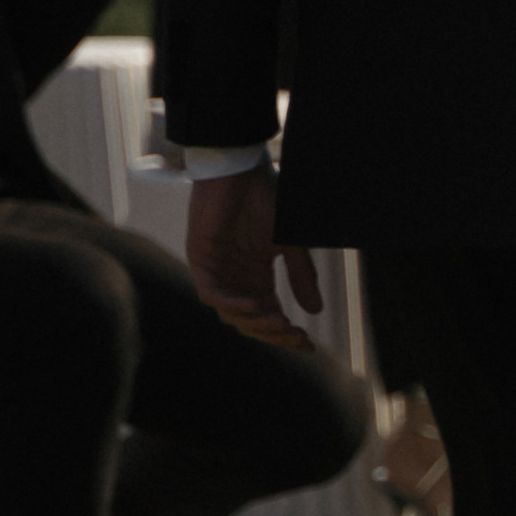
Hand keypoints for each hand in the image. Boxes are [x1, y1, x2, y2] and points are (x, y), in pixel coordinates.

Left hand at [185, 164, 322, 344]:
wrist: (241, 170)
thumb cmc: (265, 199)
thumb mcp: (290, 243)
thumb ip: (301, 275)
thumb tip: (315, 312)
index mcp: (255, 276)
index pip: (269, 315)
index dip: (286, 334)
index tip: (309, 346)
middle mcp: (235, 278)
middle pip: (250, 322)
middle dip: (274, 334)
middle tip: (297, 337)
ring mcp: (216, 271)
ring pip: (231, 314)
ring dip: (256, 322)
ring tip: (281, 322)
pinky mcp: (201, 260)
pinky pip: (212, 294)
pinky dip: (232, 304)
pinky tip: (256, 305)